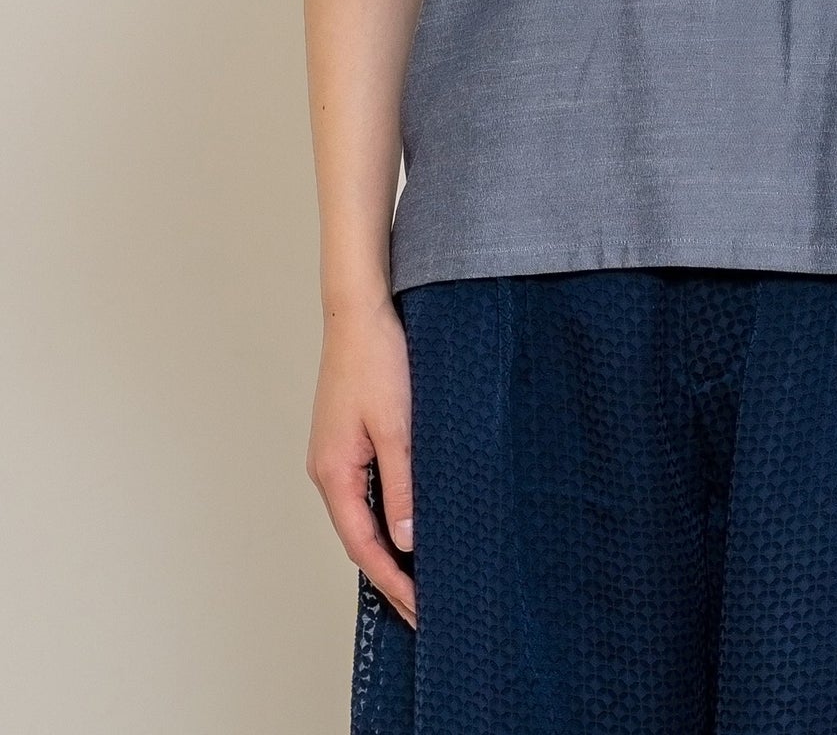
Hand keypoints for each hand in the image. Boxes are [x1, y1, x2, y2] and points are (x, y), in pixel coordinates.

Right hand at [306, 298, 416, 627]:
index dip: (393, 583)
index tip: (420, 611)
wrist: (359, 310)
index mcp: (333, 474)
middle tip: (424, 608)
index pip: (364, 547)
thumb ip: (403, 487)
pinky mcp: (346, 439)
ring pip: (362, 515)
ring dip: (388, 547)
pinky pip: (365, 491)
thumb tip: (407, 543)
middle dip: (391, 575)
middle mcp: (327, 470)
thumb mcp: (398, 428)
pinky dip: (385, 516)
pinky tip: (406, 523)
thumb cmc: (377, 360)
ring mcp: (334, 455)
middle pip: (359, 538)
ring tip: (420, 576)